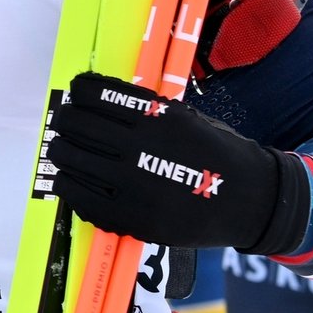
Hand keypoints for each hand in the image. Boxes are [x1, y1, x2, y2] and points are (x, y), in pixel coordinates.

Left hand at [48, 72, 307, 252]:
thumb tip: (93, 99)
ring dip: (60, 152)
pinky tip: (71, 180)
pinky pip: (79, 197)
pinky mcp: (131, 218)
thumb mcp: (185, 117)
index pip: (91, 95)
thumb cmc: (216, 154)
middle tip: (64, 124)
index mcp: (155, 118)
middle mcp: (141, 148)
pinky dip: (68, 185)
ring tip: (63, 151)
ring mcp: (134, 185)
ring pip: (70, 159)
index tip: (75, 96)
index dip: (77, 93)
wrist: (253, 202)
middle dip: (64, 121)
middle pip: (74, 125)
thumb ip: (142, 110)